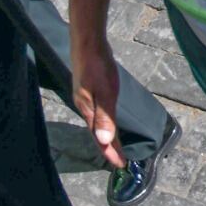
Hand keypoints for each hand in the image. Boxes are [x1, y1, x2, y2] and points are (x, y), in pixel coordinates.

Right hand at [71, 37, 129, 170]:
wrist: (87, 41)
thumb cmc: (97, 65)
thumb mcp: (104, 91)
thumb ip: (104, 115)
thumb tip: (105, 140)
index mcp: (87, 110)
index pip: (99, 138)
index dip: (110, 152)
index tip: (121, 164)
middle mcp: (85, 107)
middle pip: (97, 133)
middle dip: (108, 148)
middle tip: (120, 160)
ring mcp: (85, 98)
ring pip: (96, 123)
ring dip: (106, 136)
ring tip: (115, 146)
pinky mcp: (89, 89)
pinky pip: (97, 113)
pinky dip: (103, 122)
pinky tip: (107, 120)